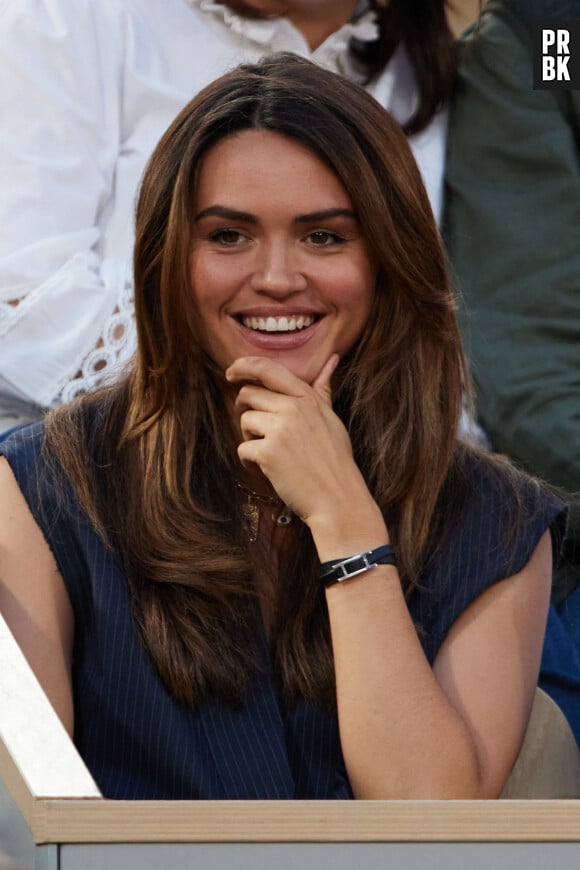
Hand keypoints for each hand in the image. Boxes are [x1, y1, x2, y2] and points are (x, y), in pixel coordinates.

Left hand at [225, 355, 384, 549]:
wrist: (338, 499)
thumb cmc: (335, 461)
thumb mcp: (331, 418)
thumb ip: (322, 389)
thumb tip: (332, 360)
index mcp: (308, 398)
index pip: (269, 369)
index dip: (244, 366)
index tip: (231, 373)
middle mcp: (294, 408)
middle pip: (248, 394)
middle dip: (246, 411)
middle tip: (258, 432)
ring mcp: (280, 429)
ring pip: (244, 421)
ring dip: (250, 439)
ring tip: (271, 455)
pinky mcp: (268, 452)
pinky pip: (243, 449)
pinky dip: (250, 463)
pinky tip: (268, 472)